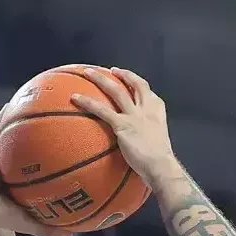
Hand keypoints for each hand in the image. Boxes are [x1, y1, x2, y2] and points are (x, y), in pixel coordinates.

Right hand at [0, 111, 71, 235]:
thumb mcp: (28, 223)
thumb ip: (48, 230)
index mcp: (20, 186)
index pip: (39, 173)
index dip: (51, 163)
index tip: (68, 153)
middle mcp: (11, 171)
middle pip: (29, 152)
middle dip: (41, 139)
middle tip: (58, 125)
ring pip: (13, 139)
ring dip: (21, 124)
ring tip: (36, 106)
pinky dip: (3, 119)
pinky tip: (13, 104)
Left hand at [71, 67, 173, 181]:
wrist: (160, 165)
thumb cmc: (159, 161)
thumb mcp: (156, 139)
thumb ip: (146, 133)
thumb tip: (136, 139)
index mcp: (157, 109)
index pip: (146, 90)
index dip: (135, 82)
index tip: (127, 79)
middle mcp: (146, 107)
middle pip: (133, 83)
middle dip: (121, 74)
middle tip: (111, 70)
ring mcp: (134, 115)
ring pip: (116, 90)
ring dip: (100, 79)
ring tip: (87, 72)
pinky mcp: (122, 125)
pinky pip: (102, 110)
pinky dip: (87, 102)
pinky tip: (75, 98)